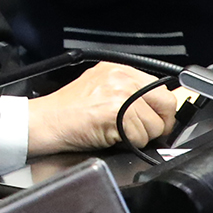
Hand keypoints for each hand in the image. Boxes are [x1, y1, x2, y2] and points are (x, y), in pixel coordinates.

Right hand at [25, 61, 179, 157]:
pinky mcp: (116, 113)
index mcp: (119, 68)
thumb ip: (127, 91)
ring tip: (116, 132)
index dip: (160, 110)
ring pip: (155, 126)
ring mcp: (120, 94)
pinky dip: (129, 143)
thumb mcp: (100, 86)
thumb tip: (155, 108)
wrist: (46, 121)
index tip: (154, 120)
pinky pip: (140, 137)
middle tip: (141, 131)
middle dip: (158, 123)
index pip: (161, 89)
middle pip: (166, 104)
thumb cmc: (68, 110)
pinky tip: (111, 136)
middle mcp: (122, 77)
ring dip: (140, 136)